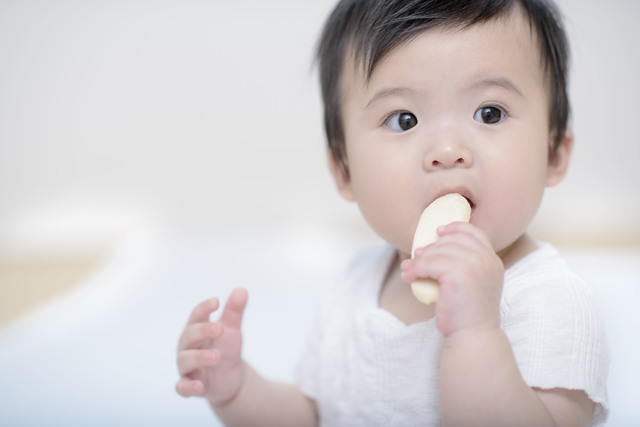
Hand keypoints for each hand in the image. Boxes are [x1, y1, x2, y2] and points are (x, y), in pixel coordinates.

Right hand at [176, 287, 247, 404]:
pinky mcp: (190, 385)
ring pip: (184, 360)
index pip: (196, 315)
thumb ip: (234, 311)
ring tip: (217, 355)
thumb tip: (242, 289)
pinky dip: (187, 387)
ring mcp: (187, 366)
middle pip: (188, 335)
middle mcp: (188, 347)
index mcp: (197, 329)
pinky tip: (198, 386)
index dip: (204, 307)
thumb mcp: (232, 330)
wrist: (231, 377)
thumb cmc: (226, 348)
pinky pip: (182, 387)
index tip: (216, 301)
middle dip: (202, 330)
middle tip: (220, 328)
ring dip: (199, 357)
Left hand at [401, 222, 503, 336]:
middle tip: (417, 255)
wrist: (473, 336)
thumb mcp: (473, 283)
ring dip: (420, 260)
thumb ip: (463, 264)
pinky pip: (429, 264)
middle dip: (431, 247)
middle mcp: (486, 260)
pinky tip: (409, 276)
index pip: (475, 232)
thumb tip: (429, 247)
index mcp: (492, 261)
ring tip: (410, 269)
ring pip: (438, 252)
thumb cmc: (467, 313)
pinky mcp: (458, 275)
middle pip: (452, 240)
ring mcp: (474, 266)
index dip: (455, 227)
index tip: (438, 231)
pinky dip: (416, 269)